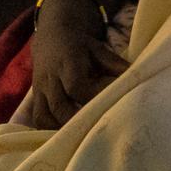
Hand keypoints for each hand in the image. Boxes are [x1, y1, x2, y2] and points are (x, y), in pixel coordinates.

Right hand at [10, 0, 132, 128]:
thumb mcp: (98, 48)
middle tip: (95, 129)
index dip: (91, 98)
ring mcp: (40, 89)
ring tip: (80, 136)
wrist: (52, 35)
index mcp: (68, 62)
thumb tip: (136, 77)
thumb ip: (114, 64)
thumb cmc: (80, 45)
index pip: (75, 86)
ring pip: (44, 115)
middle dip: (77, 120)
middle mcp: (51, 77)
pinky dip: (49, 128)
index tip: (106, 104)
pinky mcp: (35, 97)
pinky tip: (64, 133)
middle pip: (59, 106)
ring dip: (62, 128)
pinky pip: (37, 117)